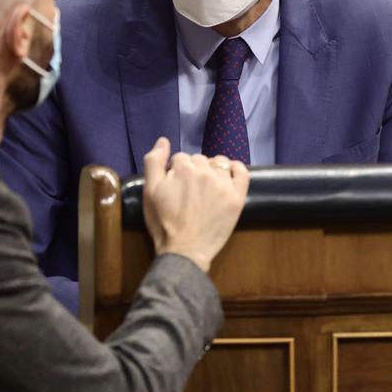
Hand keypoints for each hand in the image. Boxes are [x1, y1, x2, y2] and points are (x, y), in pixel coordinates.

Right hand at [142, 137, 249, 272]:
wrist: (184, 251)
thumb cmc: (164, 223)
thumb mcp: (149, 192)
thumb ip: (153, 162)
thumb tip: (163, 140)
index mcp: (182, 168)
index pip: (180, 158)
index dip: (176, 170)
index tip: (175, 186)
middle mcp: (204, 171)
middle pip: (199, 159)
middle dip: (193, 170)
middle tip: (190, 191)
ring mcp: (223, 184)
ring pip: (219, 162)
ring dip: (212, 169)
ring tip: (207, 187)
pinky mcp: (237, 197)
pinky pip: (242, 171)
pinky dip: (236, 169)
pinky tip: (229, 175)